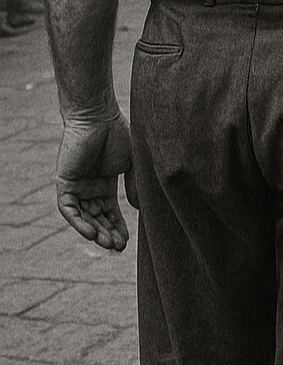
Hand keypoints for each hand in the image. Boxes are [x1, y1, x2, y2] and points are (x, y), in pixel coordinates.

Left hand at [56, 109, 134, 251]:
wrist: (99, 116)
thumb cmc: (119, 134)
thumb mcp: (133, 164)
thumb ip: (135, 185)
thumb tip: (136, 209)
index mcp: (105, 182)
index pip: (110, 212)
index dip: (118, 227)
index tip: (127, 241)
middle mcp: (89, 187)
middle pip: (96, 218)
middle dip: (107, 233)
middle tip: (118, 247)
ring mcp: (76, 186)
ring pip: (82, 217)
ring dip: (94, 231)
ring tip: (108, 244)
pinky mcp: (64, 183)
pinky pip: (68, 209)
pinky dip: (78, 222)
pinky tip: (91, 233)